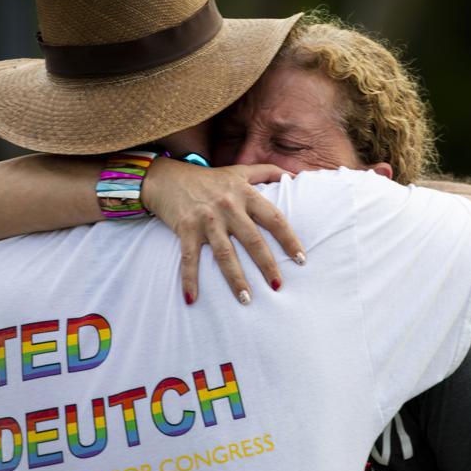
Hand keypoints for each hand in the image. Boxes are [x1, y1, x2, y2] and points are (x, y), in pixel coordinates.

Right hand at [142, 158, 305, 304]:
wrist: (168, 177)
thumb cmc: (209, 178)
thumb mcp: (240, 171)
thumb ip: (267, 171)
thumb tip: (295, 173)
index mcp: (245, 194)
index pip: (274, 218)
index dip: (289, 239)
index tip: (302, 259)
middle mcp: (228, 207)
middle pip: (252, 239)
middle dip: (267, 264)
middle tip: (278, 286)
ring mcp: (207, 219)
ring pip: (224, 253)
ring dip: (235, 278)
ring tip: (246, 299)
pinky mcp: (186, 229)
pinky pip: (189, 258)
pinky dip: (189, 278)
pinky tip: (192, 298)